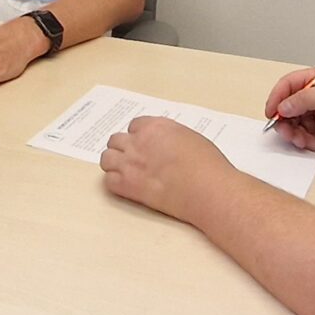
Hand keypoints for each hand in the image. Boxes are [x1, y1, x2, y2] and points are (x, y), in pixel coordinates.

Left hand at [99, 115, 235, 223]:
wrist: (207, 189)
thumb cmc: (207, 166)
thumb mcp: (191, 139)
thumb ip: (171, 138)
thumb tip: (166, 145)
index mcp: (155, 127)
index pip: (134, 126)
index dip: (138, 136)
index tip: (143, 144)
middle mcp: (139, 142)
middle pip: (116, 140)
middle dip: (123, 148)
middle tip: (132, 158)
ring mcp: (130, 164)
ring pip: (107, 158)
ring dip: (114, 164)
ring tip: (124, 172)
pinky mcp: (128, 186)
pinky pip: (108, 181)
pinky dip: (114, 183)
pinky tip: (126, 186)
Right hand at [263, 67, 314, 153]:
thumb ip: (304, 98)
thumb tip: (283, 105)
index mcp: (312, 81)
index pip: (286, 85)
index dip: (276, 97)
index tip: (272, 111)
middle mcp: (309, 97)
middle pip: (283, 106)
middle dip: (282, 120)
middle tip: (286, 130)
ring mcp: (310, 115)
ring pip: (288, 124)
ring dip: (291, 133)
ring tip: (302, 139)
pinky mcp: (312, 132)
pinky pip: (297, 137)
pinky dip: (301, 141)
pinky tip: (313, 143)